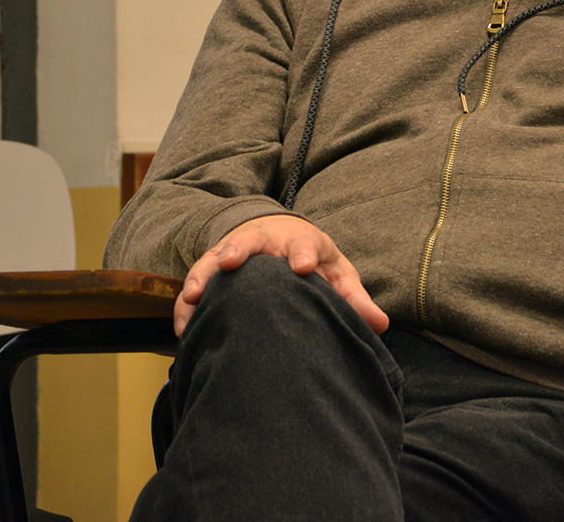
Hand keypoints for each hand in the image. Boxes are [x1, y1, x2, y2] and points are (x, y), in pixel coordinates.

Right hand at [174, 214, 388, 336]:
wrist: (278, 236)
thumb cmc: (313, 261)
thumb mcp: (336, 273)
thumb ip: (353, 298)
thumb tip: (380, 324)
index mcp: (300, 241)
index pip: (304, 243)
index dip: (304, 253)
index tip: (303, 267)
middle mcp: (264, 241)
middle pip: (249, 240)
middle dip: (239, 249)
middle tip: (230, 262)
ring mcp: (235, 252)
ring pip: (214, 258)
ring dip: (204, 275)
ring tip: (195, 296)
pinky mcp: (213, 268)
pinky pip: (197, 282)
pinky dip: (187, 303)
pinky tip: (183, 328)